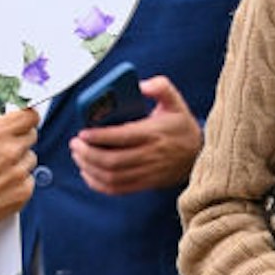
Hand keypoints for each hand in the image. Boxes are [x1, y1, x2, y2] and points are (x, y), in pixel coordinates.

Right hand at [0, 107, 38, 229]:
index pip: (29, 115)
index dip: (28, 114)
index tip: (24, 117)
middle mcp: (11, 151)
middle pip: (31, 135)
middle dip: (22, 136)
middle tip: (8, 142)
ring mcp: (19, 172)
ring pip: (30, 159)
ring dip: (20, 159)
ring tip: (2, 165)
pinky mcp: (23, 192)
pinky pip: (29, 181)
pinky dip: (20, 181)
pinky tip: (4, 183)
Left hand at [68, 74, 201, 193]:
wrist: (199, 154)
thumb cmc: (181, 126)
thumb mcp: (175, 101)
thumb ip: (159, 86)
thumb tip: (139, 85)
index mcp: (154, 133)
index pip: (122, 137)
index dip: (99, 136)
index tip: (83, 132)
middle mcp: (150, 155)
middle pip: (113, 161)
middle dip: (88, 153)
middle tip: (75, 144)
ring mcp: (147, 172)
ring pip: (112, 177)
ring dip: (90, 168)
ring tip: (78, 156)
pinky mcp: (145, 183)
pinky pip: (117, 189)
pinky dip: (98, 184)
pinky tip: (88, 173)